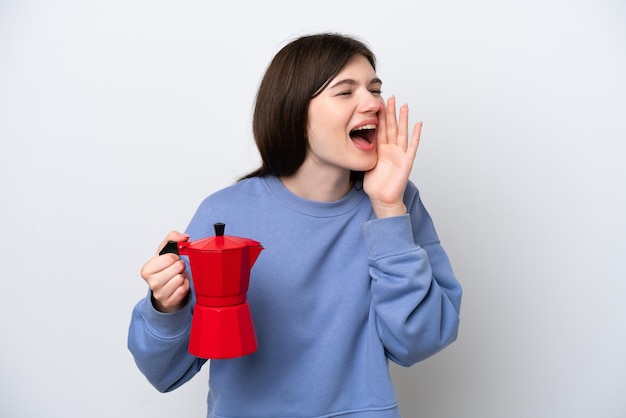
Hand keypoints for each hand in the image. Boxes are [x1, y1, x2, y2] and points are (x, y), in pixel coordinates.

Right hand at [140, 231, 189, 312]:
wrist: (166, 287)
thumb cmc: (165, 268)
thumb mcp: (166, 250)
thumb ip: (173, 238)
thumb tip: (183, 236)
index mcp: (147, 269)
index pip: (170, 257)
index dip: (175, 257)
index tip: (172, 259)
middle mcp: (151, 283)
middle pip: (176, 268)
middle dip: (180, 266)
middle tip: (177, 268)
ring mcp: (159, 294)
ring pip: (180, 280)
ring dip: (183, 277)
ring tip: (178, 276)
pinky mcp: (168, 302)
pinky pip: (183, 290)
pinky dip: (185, 286)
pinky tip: (180, 285)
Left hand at [363, 96, 421, 217]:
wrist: (382, 199)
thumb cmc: (375, 185)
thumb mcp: (365, 164)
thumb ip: (363, 152)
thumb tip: (351, 142)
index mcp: (381, 149)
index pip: (380, 129)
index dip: (379, 116)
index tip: (377, 103)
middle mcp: (391, 149)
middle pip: (391, 127)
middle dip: (390, 112)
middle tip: (390, 97)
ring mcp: (400, 154)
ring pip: (401, 132)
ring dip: (403, 119)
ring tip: (404, 105)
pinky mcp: (406, 161)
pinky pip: (412, 146)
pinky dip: (416, 135)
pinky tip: (419, 124)